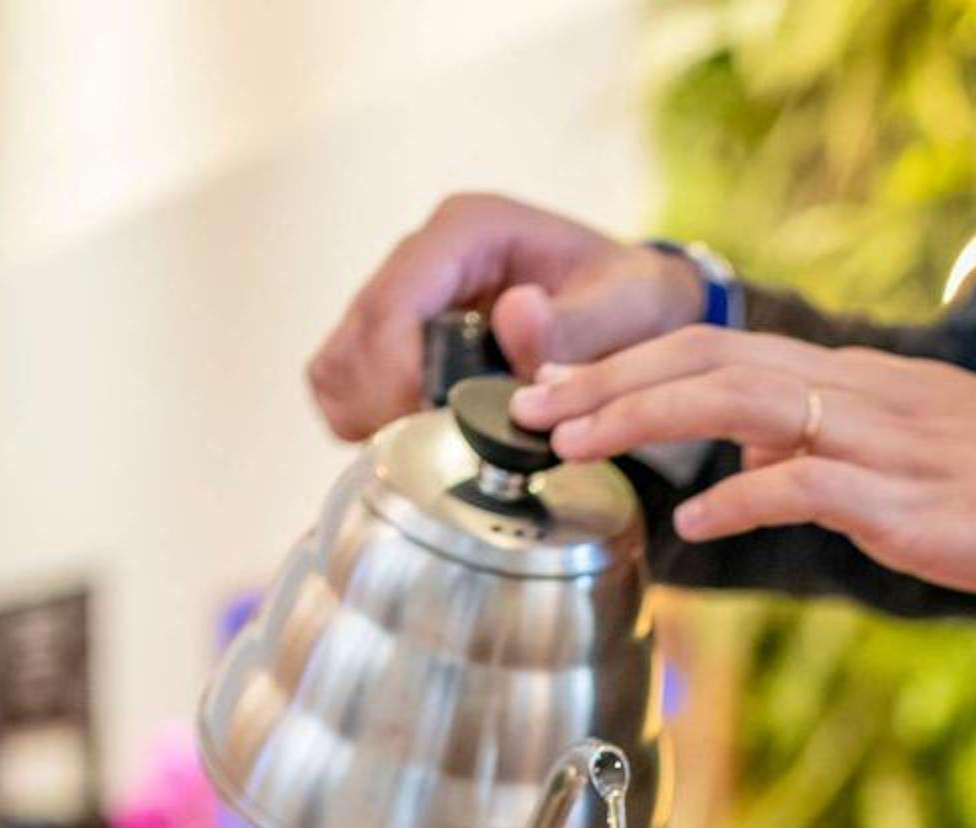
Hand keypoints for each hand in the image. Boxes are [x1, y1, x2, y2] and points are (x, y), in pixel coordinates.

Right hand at [307, 194, 701, 439]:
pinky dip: (366, 416)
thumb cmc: (631, 299)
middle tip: (433, 449)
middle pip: (358, 333)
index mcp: (470, 230)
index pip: (397, 298)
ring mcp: (407, 293)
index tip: (422, 421)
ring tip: (428, 446)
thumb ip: (573, 322)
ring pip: (341, 359)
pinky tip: (415, 437)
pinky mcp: (400, 333)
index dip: (394, 369)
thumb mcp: (623, 308)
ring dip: (369, 413)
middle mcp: (426, 253)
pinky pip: (347, 379)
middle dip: (383, 401)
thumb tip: (514, 316)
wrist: (635, 302)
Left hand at [513, 329, 975, 598]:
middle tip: (529, 408)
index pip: (717, 347)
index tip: (559, 390)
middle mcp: (852, 391)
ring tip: (573, 446)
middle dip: (608, 380)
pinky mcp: (897, 498)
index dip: (629, 364)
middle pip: (706, 358)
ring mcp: (874, 440)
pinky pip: (800, 484)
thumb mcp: (902, 451)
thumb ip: (818, 450)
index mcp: (848, 377)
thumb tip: (745, 469)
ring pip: (735, 402)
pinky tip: (688, 522)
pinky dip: (736, 498)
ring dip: (643, 418)